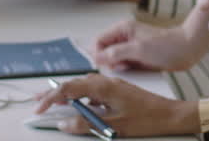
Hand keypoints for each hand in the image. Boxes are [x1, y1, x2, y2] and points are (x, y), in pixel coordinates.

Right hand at [35, 75, 194, 137]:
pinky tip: (80, 106)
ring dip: (68, 94)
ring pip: (83, 86)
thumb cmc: (146, 118)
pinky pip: (94, 90)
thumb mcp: (113, 125)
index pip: (69, 88)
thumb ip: (86, 124)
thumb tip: (65, 124)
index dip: (50, 98)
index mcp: (103, 86)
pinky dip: (82, 97)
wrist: (170, 114)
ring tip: (55, 104)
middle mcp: (106, 82)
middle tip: (38, 103)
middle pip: (74, 84)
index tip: (39, 109)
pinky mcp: (118, 90)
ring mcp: (112, 85)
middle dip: (54, 94)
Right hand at [93, 17, 208, 71]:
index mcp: (122, 29)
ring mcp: (131, 47)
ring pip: (114, 61)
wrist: (187, 50)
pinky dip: (128, 70)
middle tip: (123, 66)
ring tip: (132, 68)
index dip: (98, 55)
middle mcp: (125, 37)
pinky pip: (125, 66)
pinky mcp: (138, 57)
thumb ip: (115, 53)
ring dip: (120, 67)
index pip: (99, 41)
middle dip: (110, 62)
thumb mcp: (137, 50)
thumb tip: (97, 57)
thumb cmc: (166, 46)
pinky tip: (137, 70)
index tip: (105, 65)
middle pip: (105, 52)